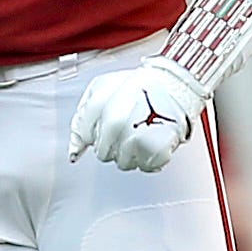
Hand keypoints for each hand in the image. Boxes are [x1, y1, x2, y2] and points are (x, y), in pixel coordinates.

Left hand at [68, 57, 202, 172]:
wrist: (176, 83)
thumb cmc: (140, 85)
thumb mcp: (101, 89)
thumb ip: (82, 118)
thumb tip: (75, 149)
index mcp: (100, 108)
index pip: (85, 136)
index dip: (95, 131)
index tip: (105, 125)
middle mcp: (116, 125)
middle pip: (103, 153)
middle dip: (111, 143)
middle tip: (126, 127)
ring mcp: (136, 140)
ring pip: (123, 163)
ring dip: (130, 152)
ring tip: (140, 131)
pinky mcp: (156, 152)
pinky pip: (145, 166)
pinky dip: (149, 157)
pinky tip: (152, 140)